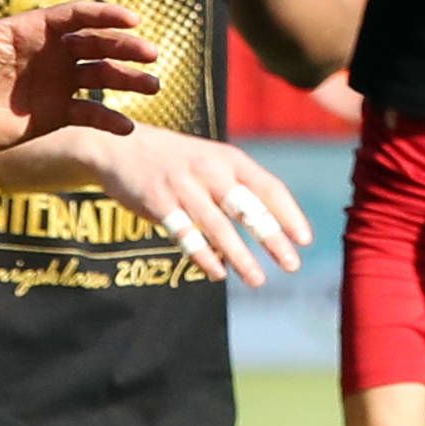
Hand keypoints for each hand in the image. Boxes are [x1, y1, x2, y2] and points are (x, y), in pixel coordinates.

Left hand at [0, 0, 155, 157]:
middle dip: (125, 47)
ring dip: (129, 79)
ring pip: (102, 77)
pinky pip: (89, 114)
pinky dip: (109, 120)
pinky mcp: (53, 116)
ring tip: (152, 85)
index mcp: (33, 30)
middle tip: (150, 54)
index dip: (105, 16)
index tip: (131, 20)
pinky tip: (127, 127)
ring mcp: (56, 85)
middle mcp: (51, 55)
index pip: (78, 17)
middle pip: (97, 45)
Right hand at [0, 123, 314, 286]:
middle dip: (272, 238)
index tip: (305, 241)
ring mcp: (182, 184)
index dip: (289, 214)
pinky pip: (184, 232)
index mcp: (229, 158)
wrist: (119, 145)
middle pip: (248, 208)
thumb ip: (235, 191)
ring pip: (218, 225)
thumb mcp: (210, 163)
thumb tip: (263, 233)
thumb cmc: (175, 161)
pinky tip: (217, 273)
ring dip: (240, 256)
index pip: (268, 187)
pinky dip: (202, 254)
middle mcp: (209, 169)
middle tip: (292, 265)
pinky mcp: (157, 200)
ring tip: (257, 280)